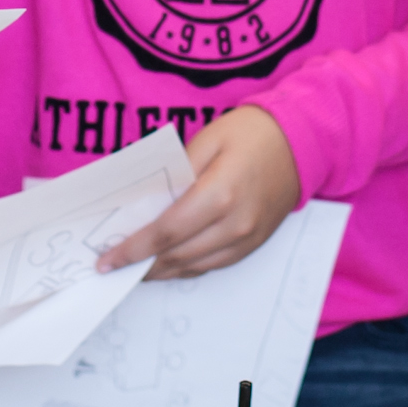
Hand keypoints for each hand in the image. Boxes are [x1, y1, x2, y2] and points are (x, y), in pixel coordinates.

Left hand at [96, 107, 300, 280]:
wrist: (301, 143)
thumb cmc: (251, 134)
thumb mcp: (205, 140)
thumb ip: (174, 176)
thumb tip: (145, 206)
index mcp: (219, 195)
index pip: (165, 233)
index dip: (132, 250)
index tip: (106, 260)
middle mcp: (234, 224)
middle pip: (176, 256)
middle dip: (140, 265)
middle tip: (113, 267)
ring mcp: (246, 239)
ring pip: (193, 267)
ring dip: (161, 272)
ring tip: (134, 269)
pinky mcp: (254, 245)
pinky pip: (213, 265)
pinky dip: (186, 268)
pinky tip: (167, 263)